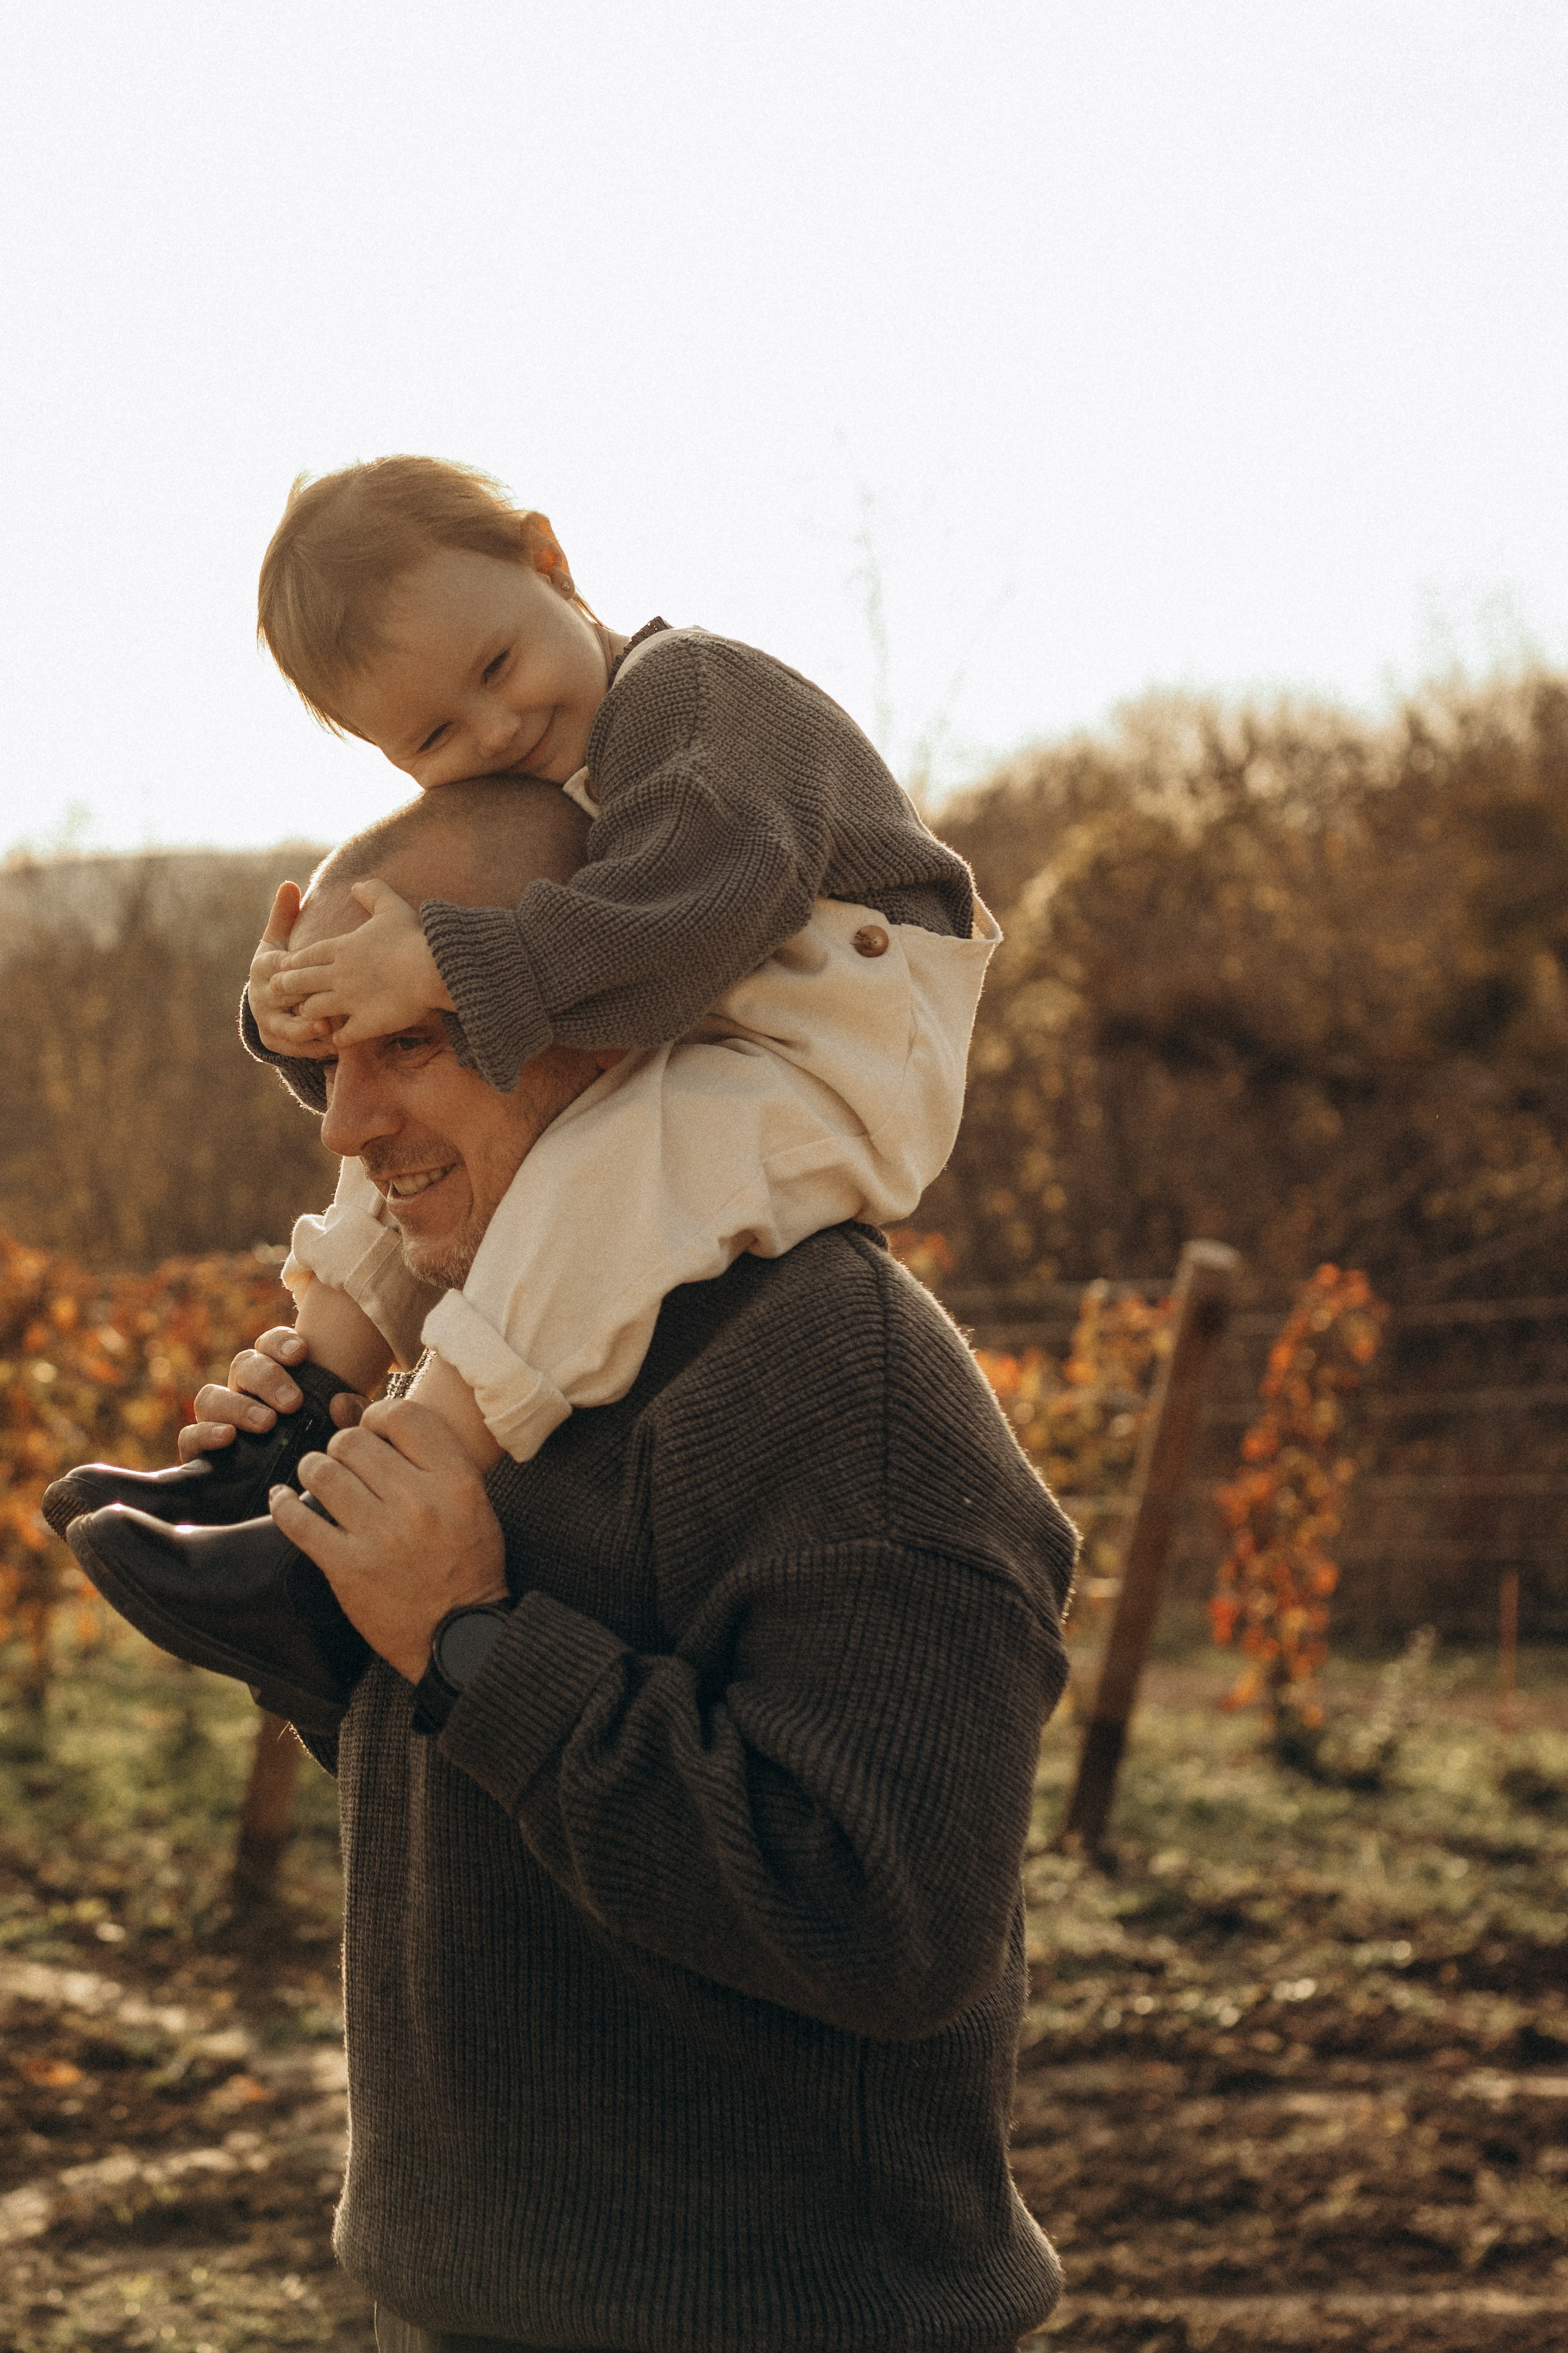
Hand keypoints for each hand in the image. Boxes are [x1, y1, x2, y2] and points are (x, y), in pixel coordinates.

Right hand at [177, 1326, 366, 1459]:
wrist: (302, 1502)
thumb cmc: (326, 1458)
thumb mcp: (347, 1434)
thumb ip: (352, 1415)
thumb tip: (341, 1400)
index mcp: (277, 1378)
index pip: (270, 1345)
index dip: (281, 1343)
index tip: (302, 1353)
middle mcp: (244, 1394)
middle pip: (243, 1365)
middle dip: (267, 1378)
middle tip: (292, 1402)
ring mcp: (219, 1422)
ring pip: (211, 1397)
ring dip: (238, 1405)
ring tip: (267, 1423)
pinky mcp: (200, 1454)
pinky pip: (190, 1435)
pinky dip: (205, 1433)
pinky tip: (228, 1438)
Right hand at [249, 883, 334, 1054]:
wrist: (266, 1000)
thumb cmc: (280, 964)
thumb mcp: (278, 940)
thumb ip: (285, 914)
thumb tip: (289, 883)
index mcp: (263, 968)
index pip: (276, 964)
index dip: (291, 965)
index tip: (305, 964)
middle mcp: (262, 997)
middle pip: (283, 998)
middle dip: (302, 998)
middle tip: (324, 997)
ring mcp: (269, 1021)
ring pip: (287, 1028)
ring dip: (307, 1029)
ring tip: (328, 1028)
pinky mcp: (277, 1042)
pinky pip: (297, 1048)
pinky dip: (315, 1047)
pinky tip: (336, 1044)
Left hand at [271, 1399, 507, 1682]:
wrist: (458, 1632)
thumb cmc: (467, 1562)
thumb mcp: (472, 1501)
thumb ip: (433, 1458)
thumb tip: (369, 1416)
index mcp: (456, 1481)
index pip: (401, 1416)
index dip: (377, 1415)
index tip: (372, 1431)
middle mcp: (419, 1503)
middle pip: (353, 1441)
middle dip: (341, 1447)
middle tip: (344, 1463)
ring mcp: (380, 1536)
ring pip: (322, 1472)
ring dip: (313, 1470)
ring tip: (318, 1479)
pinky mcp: (347, 1568)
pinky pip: (298, 1520)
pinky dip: (284, 1504)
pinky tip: (283, 1499)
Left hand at [276, 879, 454, 1043]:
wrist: (434, 969)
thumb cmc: (414, 936)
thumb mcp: (391, 906)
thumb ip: (373, 892)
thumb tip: (356, 884)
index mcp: (341, 948)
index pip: (306, 956)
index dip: (293, 962)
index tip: (284, 966)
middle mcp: (338, 975)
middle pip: (299, 982)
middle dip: (287, 986)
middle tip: (278, 990)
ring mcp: (350, 1001)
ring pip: (312, 1009)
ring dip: (309, 1011)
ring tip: (308, 1014)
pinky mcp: (365, 1024)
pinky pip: (342, 1036)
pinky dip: (338, 1037)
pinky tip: (338, 1037)